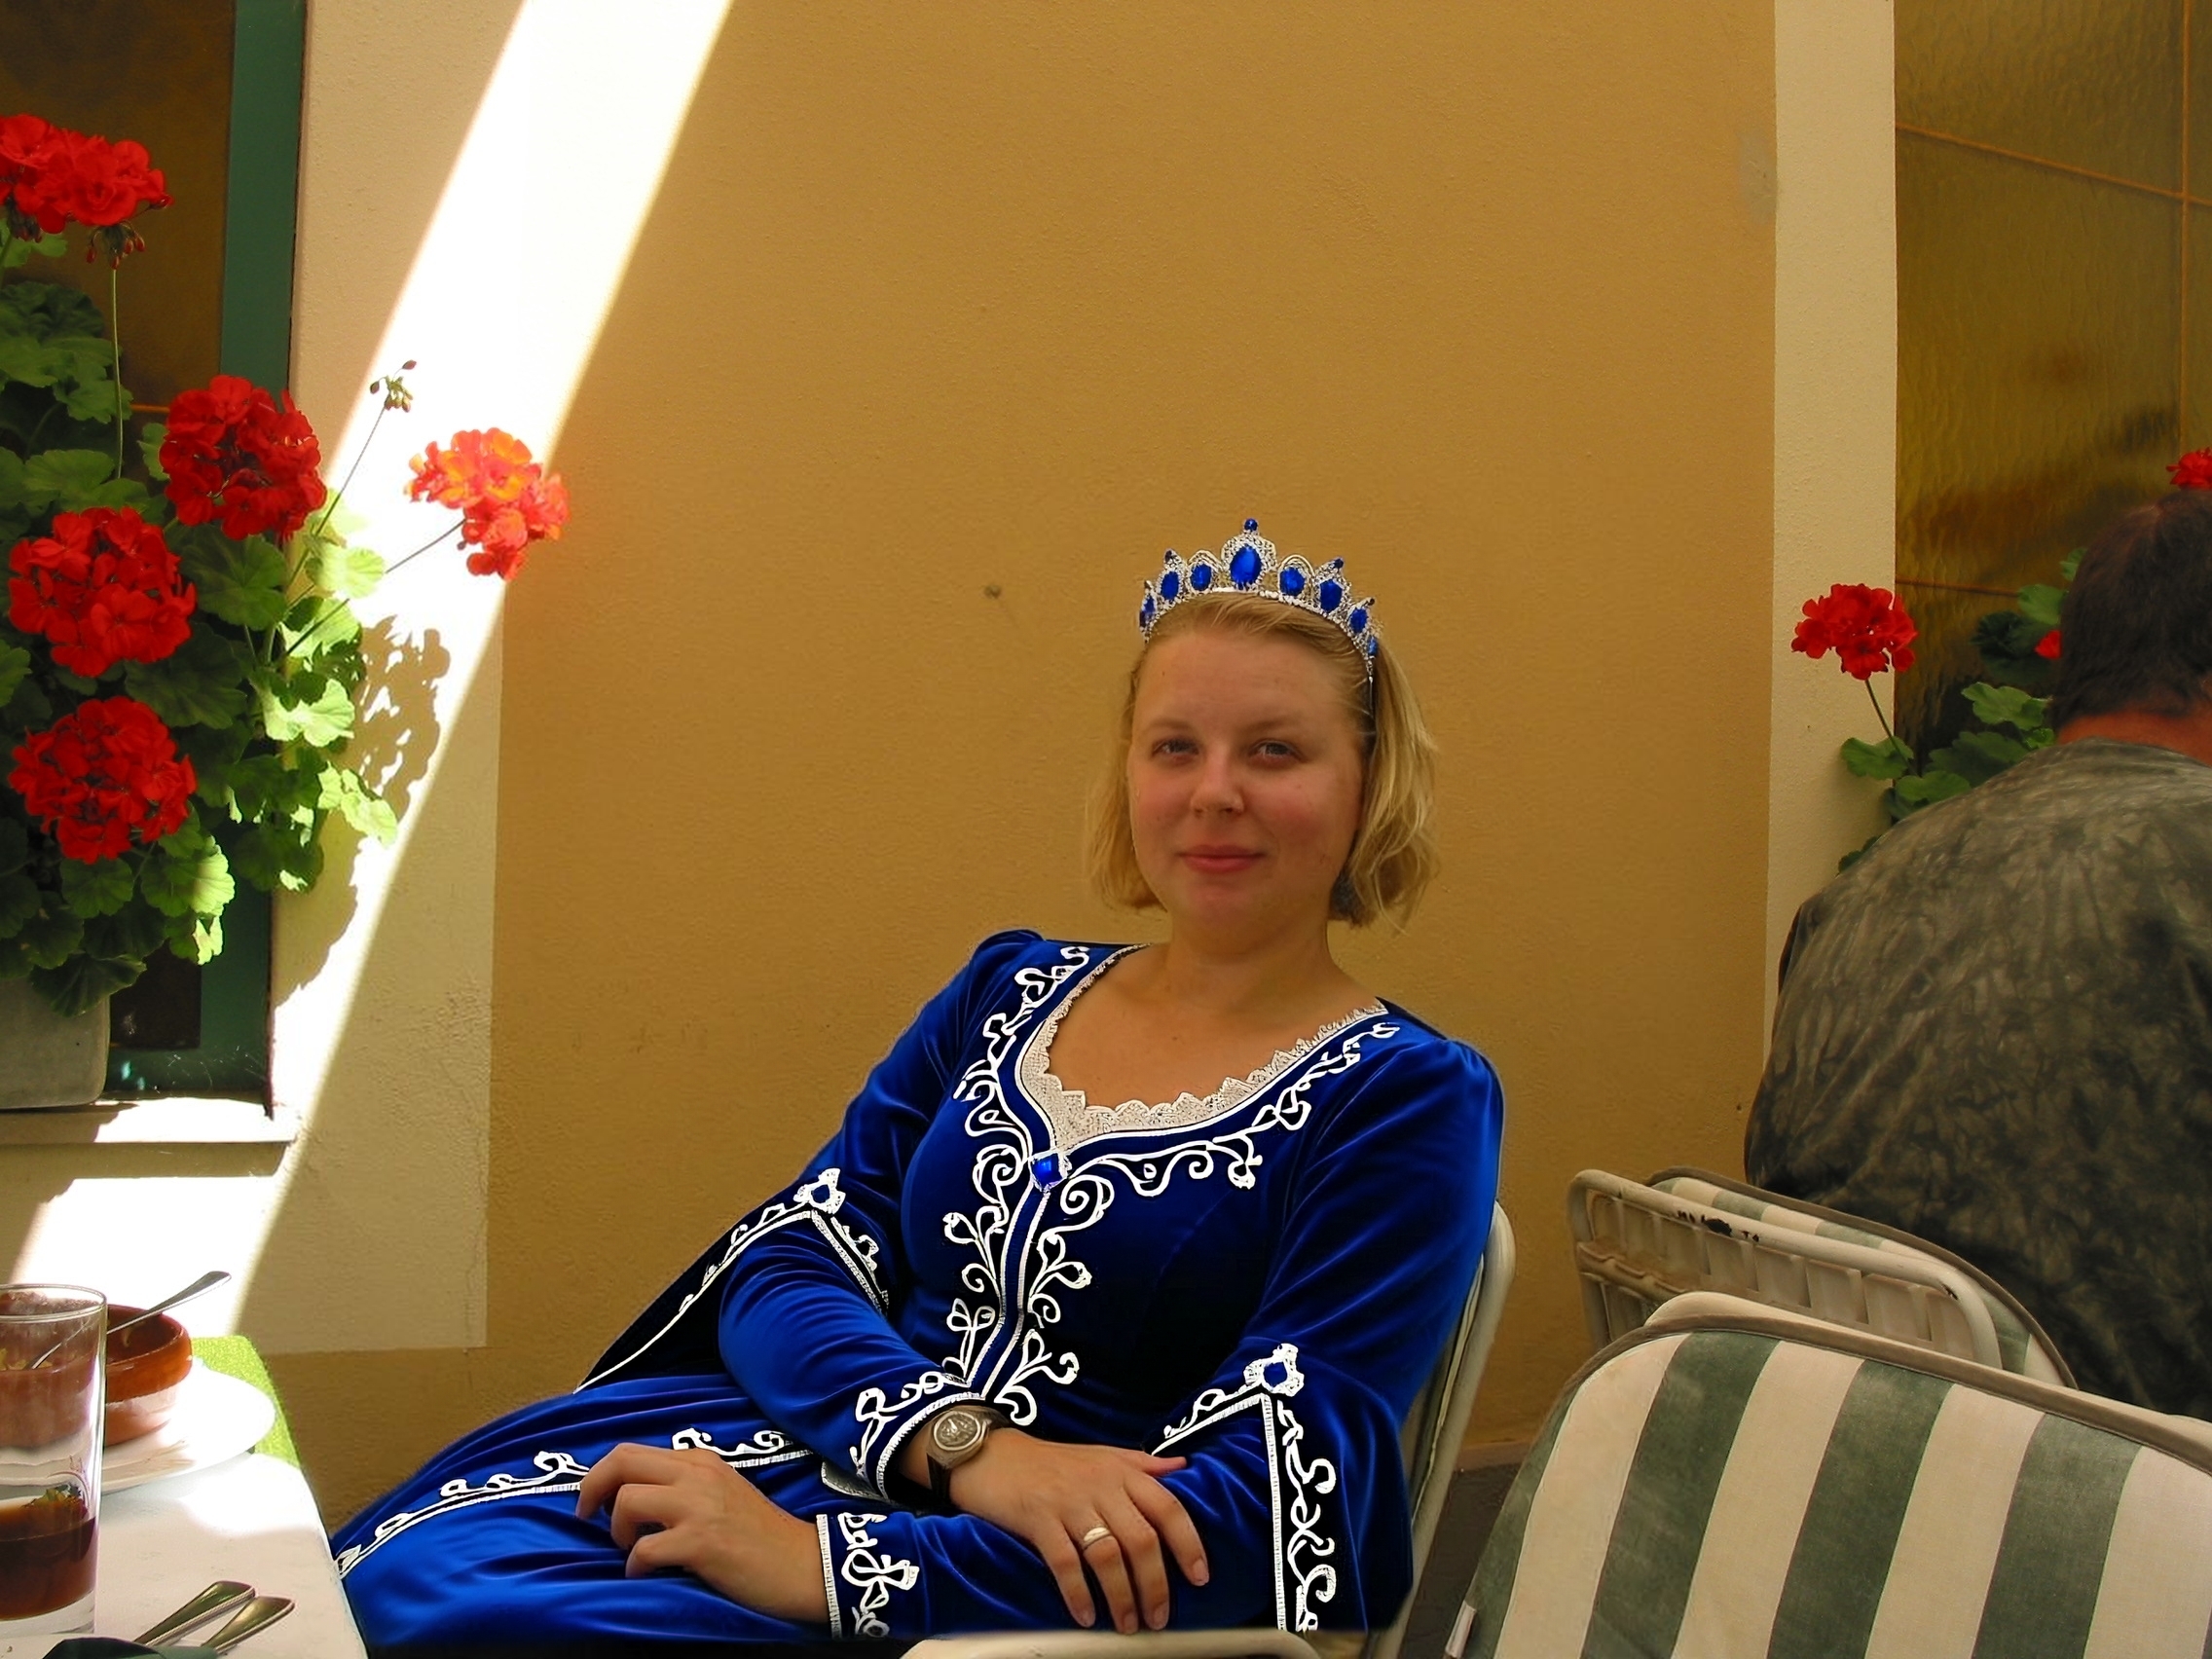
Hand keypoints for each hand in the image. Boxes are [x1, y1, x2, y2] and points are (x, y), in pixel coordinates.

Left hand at [575, 1443, 828, 1625]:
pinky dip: (635, 1565)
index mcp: (700, 1460)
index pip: (632, 1451)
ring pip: (627, 1501)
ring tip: (632, 1549)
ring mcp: (700, 1506)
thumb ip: (685, 1485)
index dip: (602, 1475)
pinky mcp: (702, 1542)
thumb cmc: (761, 1535)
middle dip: (592, 1488)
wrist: (804, 1564)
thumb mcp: (723, 1492)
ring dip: (618, 1531)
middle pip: (621, 1461)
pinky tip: (648, 1573)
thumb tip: (635, 1496)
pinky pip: (644, 1549)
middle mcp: (697, 1474)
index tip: (594, 1502)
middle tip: (588, 1517)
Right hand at [940, 1429, 1208, 1631]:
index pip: (1168, 1506)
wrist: (990, 1453)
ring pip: (1108, 1555)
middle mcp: (1101, 1486)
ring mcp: (1069, 1503)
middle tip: (1158, 1618)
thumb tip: (1183, 1468)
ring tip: (1128, 1624)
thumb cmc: (1051, 1461)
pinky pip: (1064, 1562)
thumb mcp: (1101, 1454)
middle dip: (1155, 1585)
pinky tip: (1085, 1616)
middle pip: (1142, 1540)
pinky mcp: (1038, 1520)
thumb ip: (1142, 1464)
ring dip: (1121, 1596)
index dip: (1188, 1544)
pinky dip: (1077, 1593)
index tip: (1200, 1578)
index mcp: (1122, 1472)